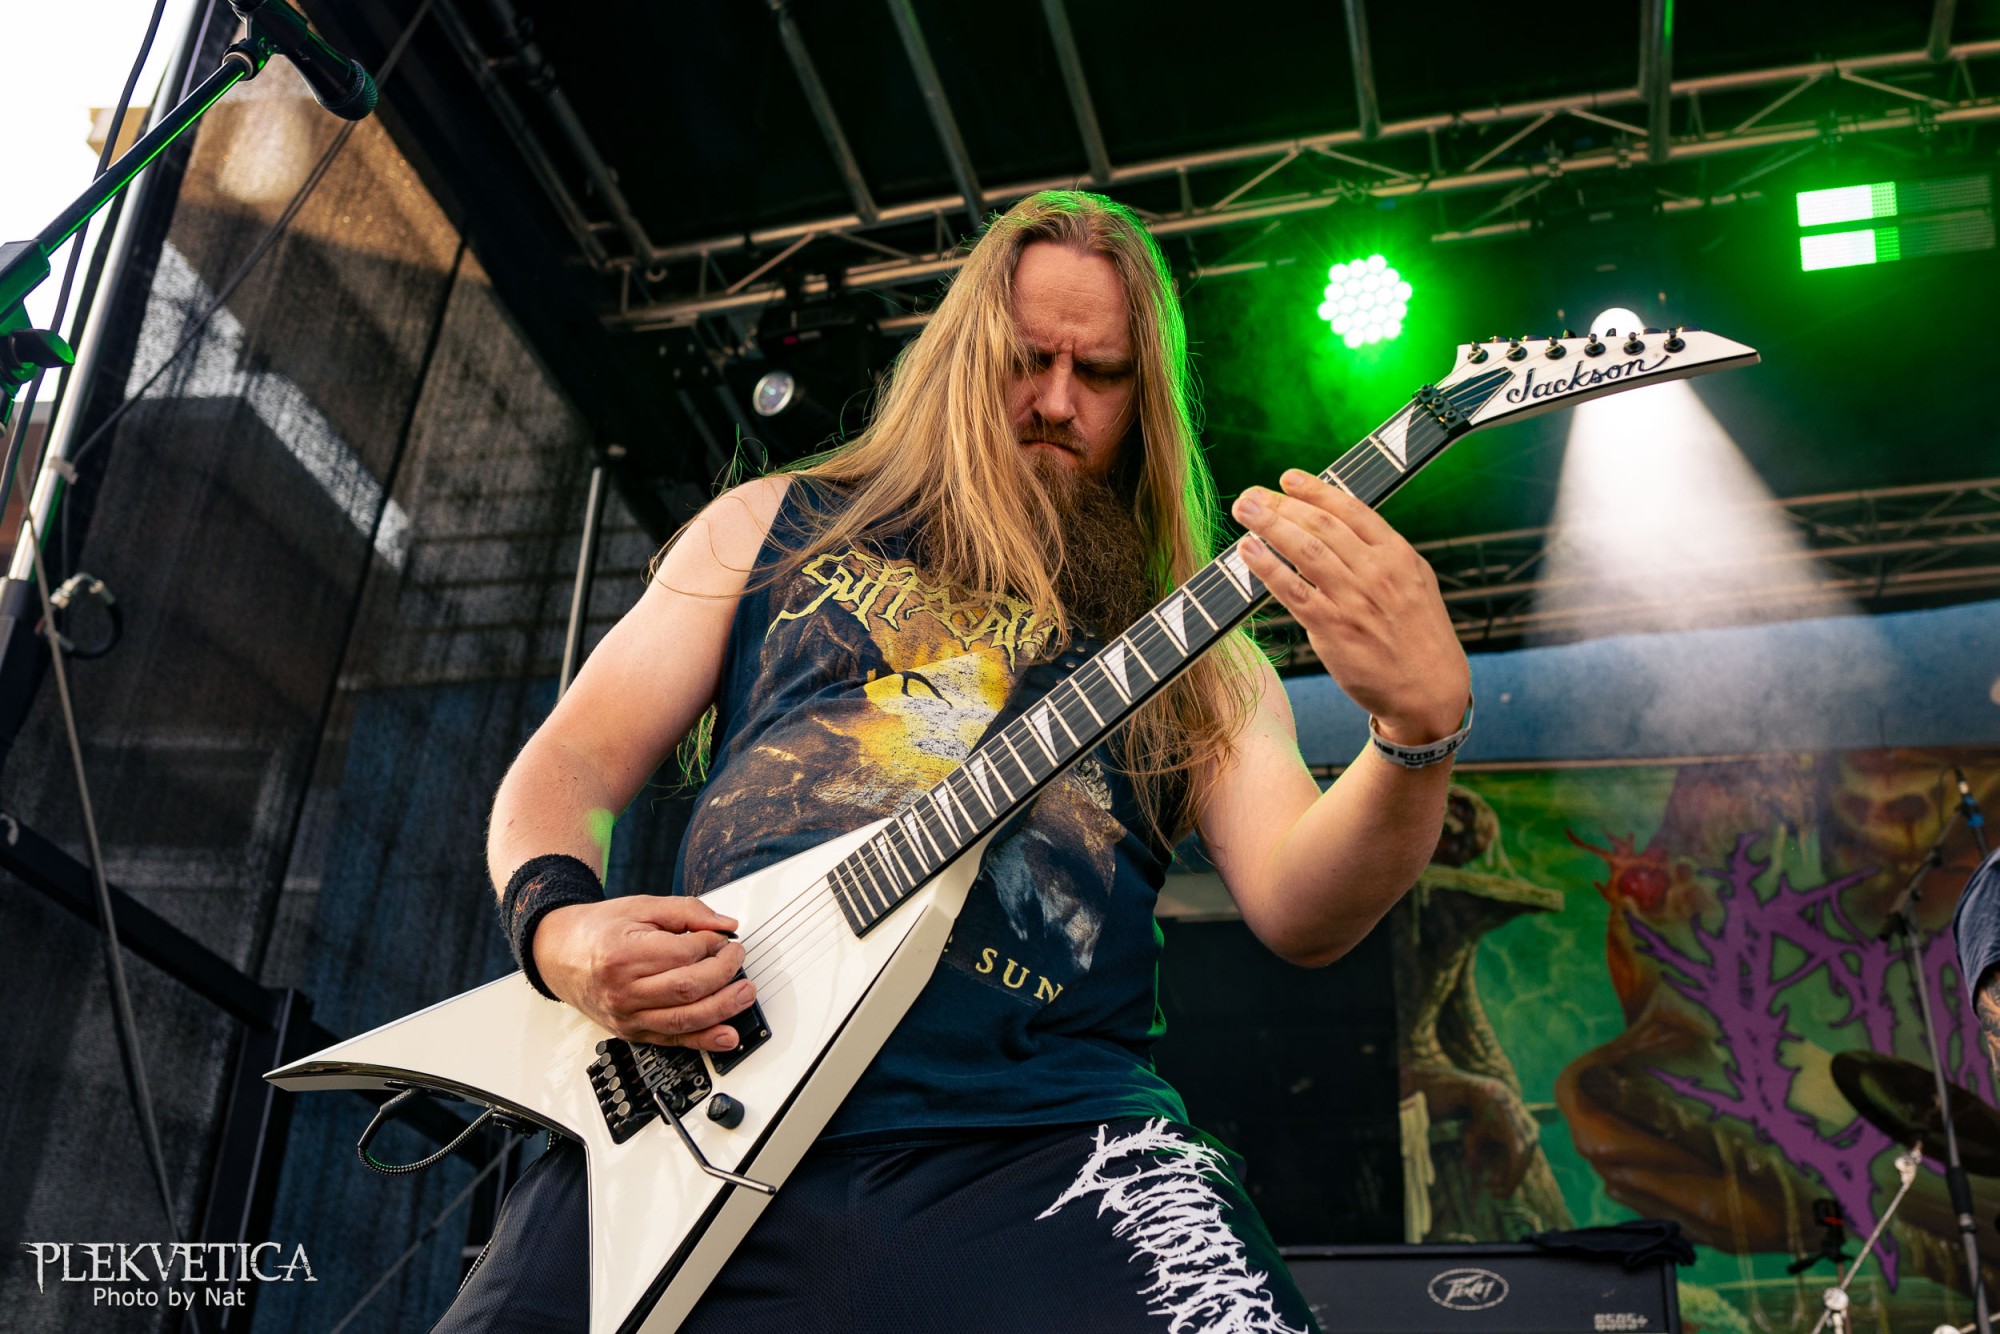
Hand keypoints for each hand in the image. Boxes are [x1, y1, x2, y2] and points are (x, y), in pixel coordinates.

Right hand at [532, 895, 754, 1051]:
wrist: (559, 953)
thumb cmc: (598, 929)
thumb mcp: (641, 906)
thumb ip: (687, 911)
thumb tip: (726, 925)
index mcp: (623, 954)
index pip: (683, 954)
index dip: (713, 946)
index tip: (724, 939)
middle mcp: (623, 990)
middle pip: (687, 989)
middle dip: (724, 975)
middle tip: (739, 960)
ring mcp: (626, 1016)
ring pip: (684, 1020)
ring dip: (723, 1009)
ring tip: (745, 994)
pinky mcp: (631, 1032)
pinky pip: (672, 1040)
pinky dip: (703, 1040)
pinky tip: (726, 1036)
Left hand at [1231, 469, 1468, 744]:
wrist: (1431, 692)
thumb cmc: (1418, 637)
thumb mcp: (1415, 584)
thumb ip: (1382, 555)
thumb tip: (1342, 529)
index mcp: (1399, 555)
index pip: (1352, 510)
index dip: (1317, 490)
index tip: (1289, 478)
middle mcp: (1377, 572)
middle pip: (1322, 526)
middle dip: (1283, 505)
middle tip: (1252, 495)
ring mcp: (1354, 600)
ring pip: (1305, 551)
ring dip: (1270, 526)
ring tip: (1244, 512)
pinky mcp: (1334, 628)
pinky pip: (1293, 591)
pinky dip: (1268, 567)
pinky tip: (1248, 552)